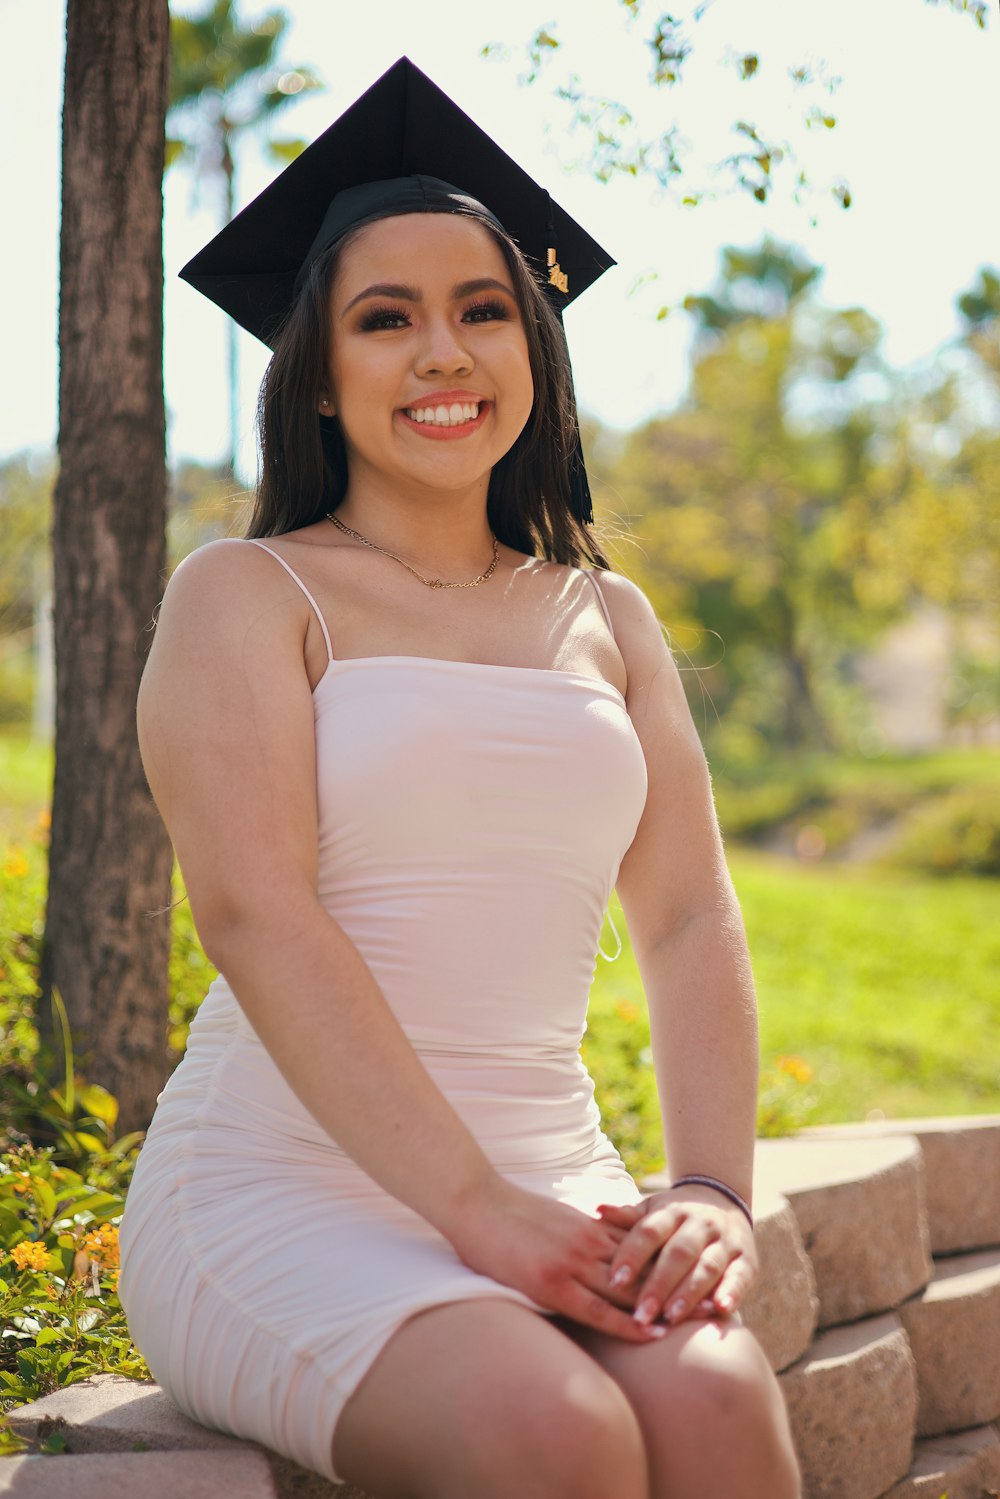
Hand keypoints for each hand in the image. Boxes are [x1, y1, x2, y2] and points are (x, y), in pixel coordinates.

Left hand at [448, 1176, 670, 1344]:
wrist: (477, 1204)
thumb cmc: (487, 1256)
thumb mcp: (516, 1290)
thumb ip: (553, 1301)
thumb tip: (579, 1317)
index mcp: (553, 1286)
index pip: (602, 1314)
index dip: (633, 1328)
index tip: (660, 1338)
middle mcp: (572, 1263)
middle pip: (625, 1289)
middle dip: (660, 1303)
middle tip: (694, 1313)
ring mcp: (580, 1238)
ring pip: (629, 1261)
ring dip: (662, 1275)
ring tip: (691, 1282)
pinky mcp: (582, 1220)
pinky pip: (619, 1235)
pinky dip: (643, 1248)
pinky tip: (666, 1254)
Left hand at [595, 1185, 757, 1327]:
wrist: (722, 1203)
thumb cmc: (674, 1219)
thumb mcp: (652, 1211)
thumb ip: (627, 1217)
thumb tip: (598, 1210)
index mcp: (672, 1211)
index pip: (650, 1231)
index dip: (632, 1255)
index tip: (614, 1280)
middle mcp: (700, 1224)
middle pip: (678, 1253)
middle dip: (659, 1284)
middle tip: (640, 1314)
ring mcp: (725, 1242)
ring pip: (708, 1266)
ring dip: (690, 1292)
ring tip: (671, 1316)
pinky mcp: (747, 1260)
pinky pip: (740, 1276)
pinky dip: (732, 1292)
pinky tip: (721, 1309)